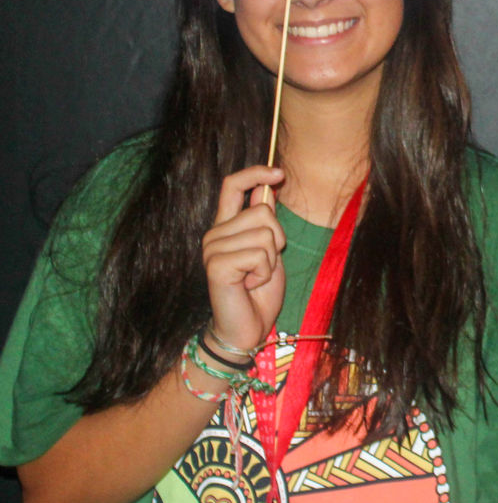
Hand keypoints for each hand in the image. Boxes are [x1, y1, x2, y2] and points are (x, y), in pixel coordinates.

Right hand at [201, 165, 286, 352]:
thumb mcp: (269, 250)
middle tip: (263, 265)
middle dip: (277, 238)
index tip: (278, 173)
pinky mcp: (217, 264)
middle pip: (262, 211)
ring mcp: (213, 248)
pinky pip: (259, 254)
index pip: (233, 185)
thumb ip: (264, 221)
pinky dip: (264, 272)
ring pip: (265, 233)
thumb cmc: (259, 292)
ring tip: (256, 277)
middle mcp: (215, 233)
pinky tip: (250, 285)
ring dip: (271, 259)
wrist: (246, 329)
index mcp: (226, 225)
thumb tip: (268, 188)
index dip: (256, 173)